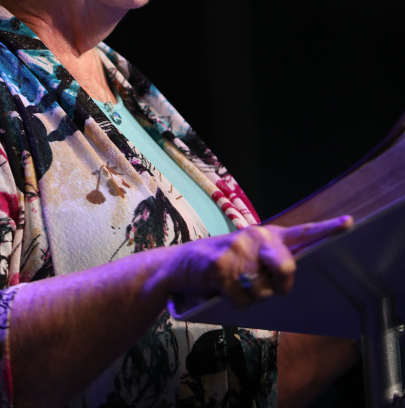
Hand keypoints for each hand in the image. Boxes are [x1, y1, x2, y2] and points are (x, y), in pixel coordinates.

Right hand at [169, 215, 351, 307]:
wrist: (178, 266)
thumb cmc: (220, 264)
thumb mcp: (248, 256)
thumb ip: (271, 261)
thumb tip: (290, 278)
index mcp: (266, 235)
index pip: (302, 232)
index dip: (326, 229)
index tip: (349, 224)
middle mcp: (255, 237)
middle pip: (287, 269)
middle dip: (279, 286)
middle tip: (262, 285)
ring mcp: (238, 250)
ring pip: (262, 292)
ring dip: (249, 298)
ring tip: (232, 284)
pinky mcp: (221, 267)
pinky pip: (242, 301)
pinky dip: (233, 304)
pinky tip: (221, 291)